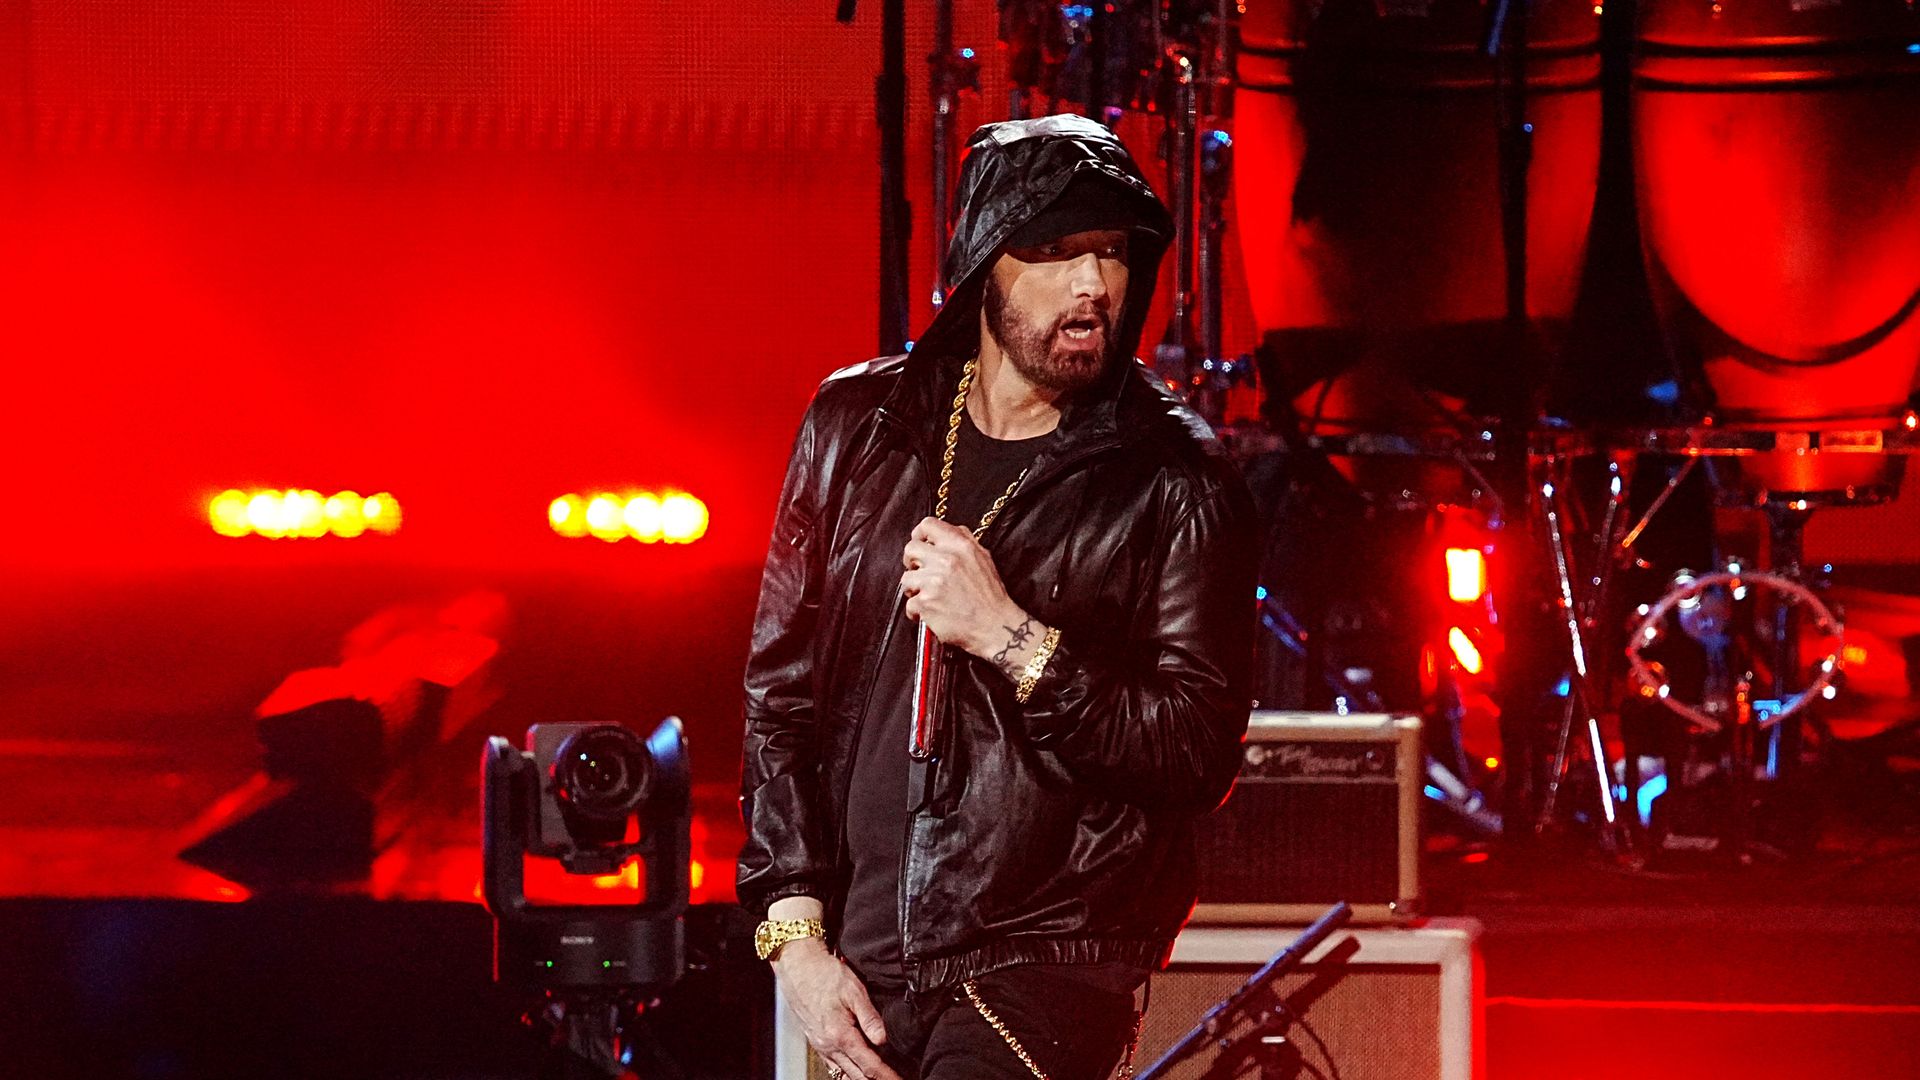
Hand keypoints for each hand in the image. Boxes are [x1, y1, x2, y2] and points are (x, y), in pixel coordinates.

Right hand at [772, 937, 901, 1079]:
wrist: (797, 965)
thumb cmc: (824, 973)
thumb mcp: (853, 990)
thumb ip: (870, 1017)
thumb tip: (884, 1040)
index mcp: (840, 1035)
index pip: (869, 1066)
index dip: (887, 1076)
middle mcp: (828, 1046)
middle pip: (857, 1076)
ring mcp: (820, 1046)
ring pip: (844, 1074)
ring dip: (862, 1079)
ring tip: (879, 1077)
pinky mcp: (815, 1042)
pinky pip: (833, 1066)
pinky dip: (847, 1072)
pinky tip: (857, 1069)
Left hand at [900, 517, 1023, 656]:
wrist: (995, 626)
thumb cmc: (991, 596)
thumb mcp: (984, 559)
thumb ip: (965, 541)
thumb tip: (946, 533)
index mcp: (960, 546)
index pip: (928, 525)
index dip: (919, 534)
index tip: (919, 543)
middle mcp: (945, 560)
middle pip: (910, 549)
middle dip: (911, 561)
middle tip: (920, 572)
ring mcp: (933, 582)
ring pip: (906, 578)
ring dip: (914, 589)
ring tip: (928, 596)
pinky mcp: (925, 603)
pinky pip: (909, 604)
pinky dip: (917, 611)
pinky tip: (930, 613)